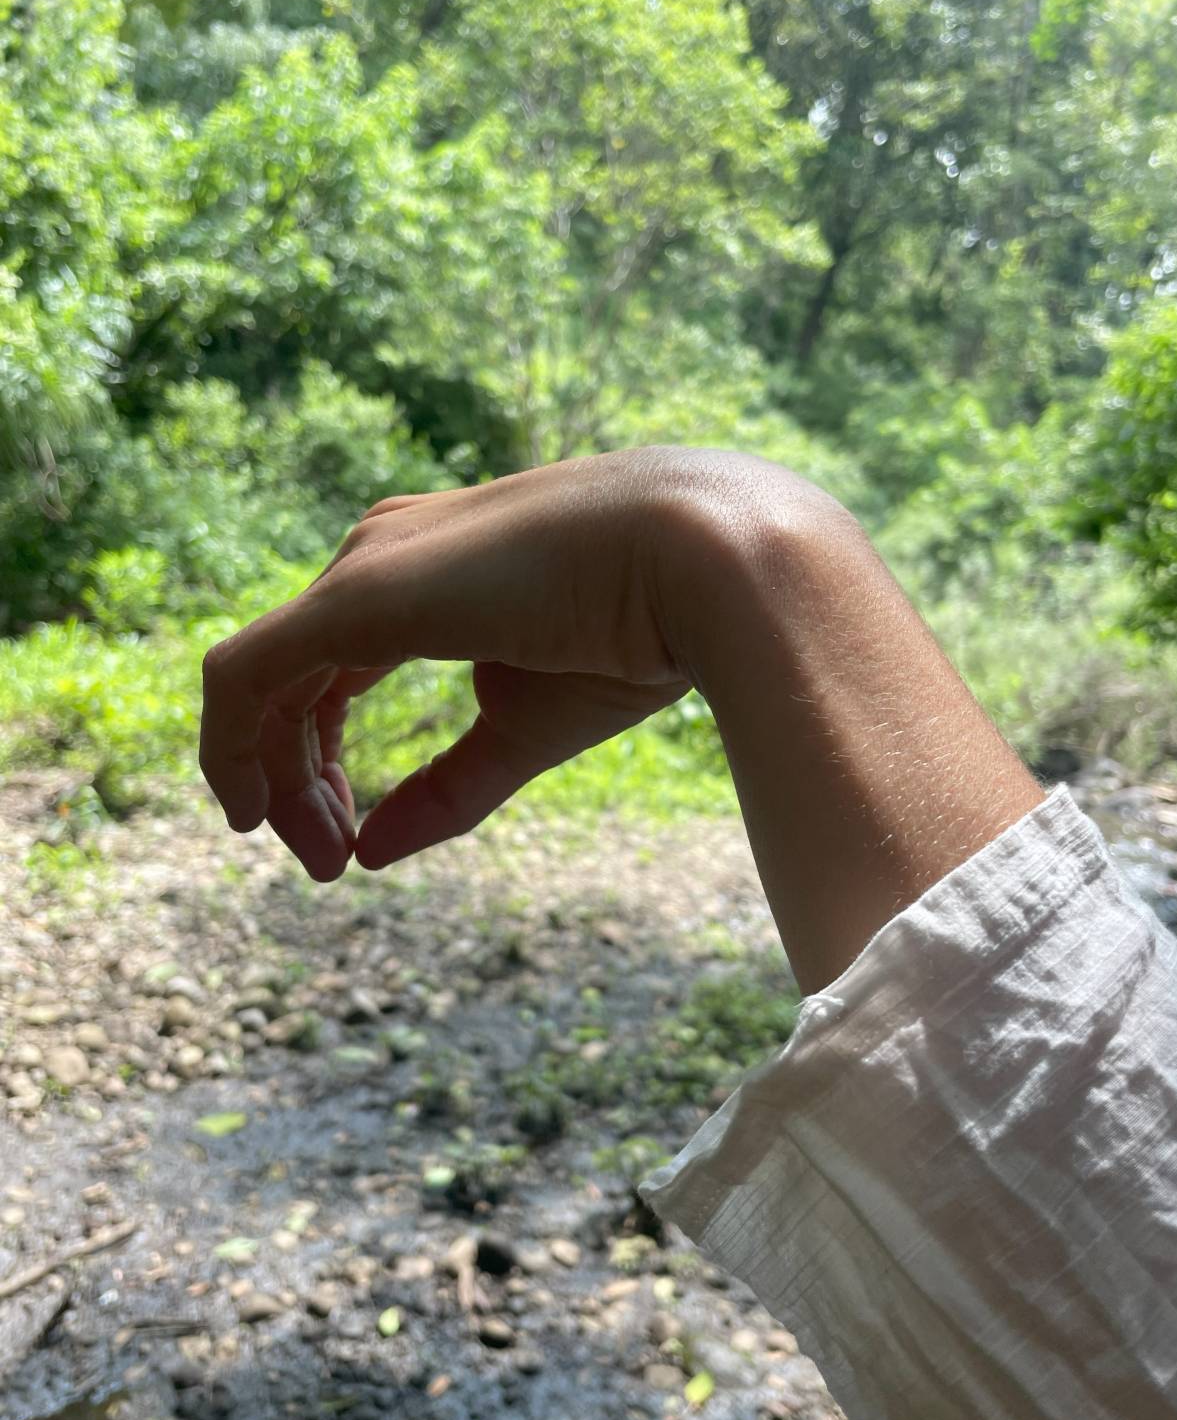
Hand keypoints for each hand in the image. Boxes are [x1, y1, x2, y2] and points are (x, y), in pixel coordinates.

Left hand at [199, 447, 697, 880]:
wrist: (702, 564)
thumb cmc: (635, 634)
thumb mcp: (524, 728)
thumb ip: (446, 788)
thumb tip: (369, 853)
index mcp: (420, 576)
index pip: (329, 673)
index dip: (317, 761)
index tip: (343, 840)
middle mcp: (378, 557)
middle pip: (291, 682)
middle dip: (294, 780)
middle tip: (324, 863)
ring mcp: (365, 568)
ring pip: (261, 682)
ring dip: (273, 777)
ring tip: (316, 853)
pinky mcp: (358, 596)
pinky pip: (245, 675)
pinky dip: (231, 747)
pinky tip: (252, 813)